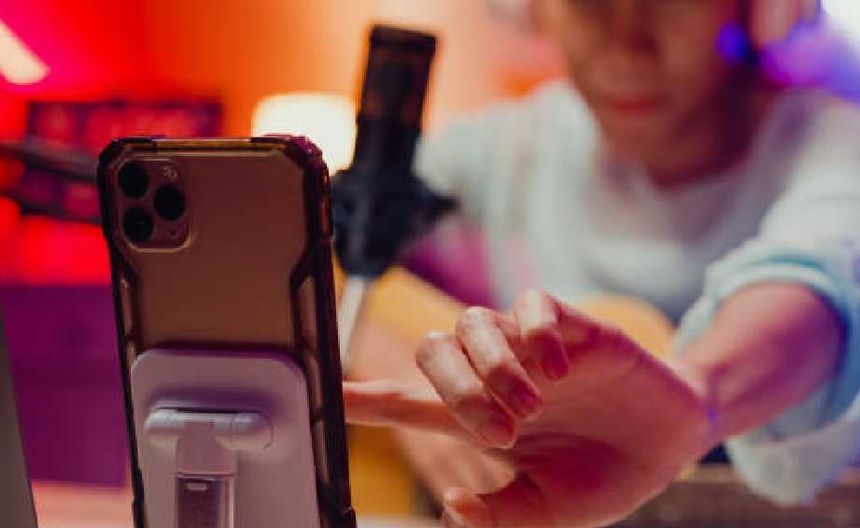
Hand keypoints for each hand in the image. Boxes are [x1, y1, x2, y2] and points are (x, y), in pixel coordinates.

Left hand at [344, 290, 717, 527]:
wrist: (671, 442)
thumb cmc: (605, 474)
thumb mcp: (553, 509)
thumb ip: (503, 514)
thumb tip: (451, 508)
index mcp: (480, 421)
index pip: (409, 403)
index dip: (366, 397)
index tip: (329, 394)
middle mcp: (495, 376)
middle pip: (434, 351)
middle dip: (456, 389)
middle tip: (501, 432)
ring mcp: (531, 348)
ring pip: (474, 322)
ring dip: (494, 366)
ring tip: (532, 406)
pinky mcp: (571, 325)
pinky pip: (532, 304)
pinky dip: (535, 331)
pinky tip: (560, 367)